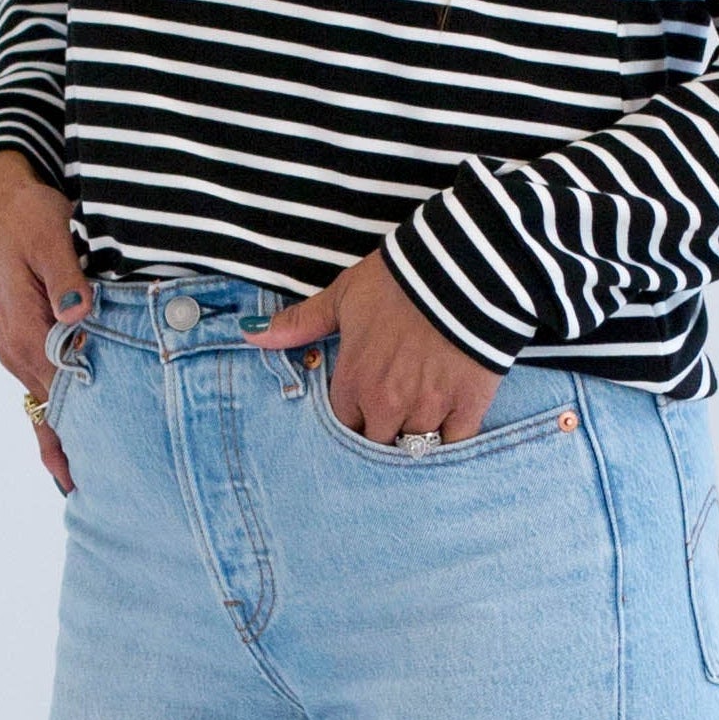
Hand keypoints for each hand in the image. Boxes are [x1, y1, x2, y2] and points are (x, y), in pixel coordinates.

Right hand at [0, 148, 89, 494]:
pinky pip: (46, 387)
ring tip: (99, 482)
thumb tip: (78, 315)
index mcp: (25, 332)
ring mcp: (18, 348)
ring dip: (71, 437)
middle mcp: (18, 350)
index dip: (83, 435)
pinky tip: (75, 441)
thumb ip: (66, 277)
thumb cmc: (28, 214)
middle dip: (78, 453)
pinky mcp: (25, 339)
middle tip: (114, 496)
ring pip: (50, 404)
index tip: (104, 475)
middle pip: (54, 412)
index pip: (61, 396)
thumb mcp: (49, 235)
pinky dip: (60, 416)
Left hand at [245, 249, 500, 444]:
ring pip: (413, 450)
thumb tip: (251, 335)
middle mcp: (386, 405)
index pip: (343, 426)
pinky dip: (450, 443)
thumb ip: (299, 324)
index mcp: (354, 382)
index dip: (353, 418)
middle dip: (381, 434)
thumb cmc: (396, 281)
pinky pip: (453, 446)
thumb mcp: (342, 297)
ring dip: (413, 440)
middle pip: (376, 445)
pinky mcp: (467, 407)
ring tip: (419, 422)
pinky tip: (448, 428)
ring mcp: (428, 409)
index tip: (362, 409)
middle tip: (391, 417)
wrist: (461, 269)